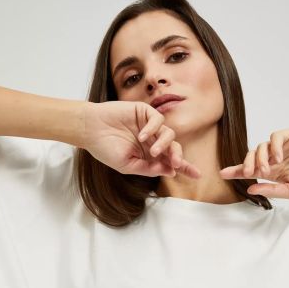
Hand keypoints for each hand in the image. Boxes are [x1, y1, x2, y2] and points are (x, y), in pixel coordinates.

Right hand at [82, 100, 200, 178]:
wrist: (89, 130)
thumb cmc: (105, 149)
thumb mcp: (128, 165)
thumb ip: (149, 168)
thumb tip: (171, 171)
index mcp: (149, 156)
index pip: (171, 162)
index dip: (185, 168)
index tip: (198, 175)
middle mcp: (152, 141)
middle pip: (174, 148)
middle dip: (179, 157)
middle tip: (177, 163)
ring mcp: (149, 126)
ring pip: (169, 134)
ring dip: (164, 145)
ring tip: (153, 151)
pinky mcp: (144, 112)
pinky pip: (158, 120)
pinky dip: (154, 128)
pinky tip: (142, 135)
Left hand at [219, 127, 288, 199]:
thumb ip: (271, 190)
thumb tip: (250, 189)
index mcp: (273, 172)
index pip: (250, 170)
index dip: (235, 170)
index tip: (222, 174)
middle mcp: (275, 158)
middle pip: (251, 157)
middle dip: (245, 164)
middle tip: (247, 173)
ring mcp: (283, 146)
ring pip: (261, 146)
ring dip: (259, 158)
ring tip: (267, 170)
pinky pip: (276, 137)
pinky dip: (273, 146)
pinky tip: (278, 158)